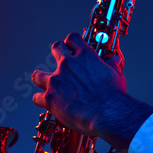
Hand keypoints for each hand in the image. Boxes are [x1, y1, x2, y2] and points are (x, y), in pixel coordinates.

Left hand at [31, 32, 152, 152]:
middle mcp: (67, 65)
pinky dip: (40, 101)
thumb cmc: (112, 96)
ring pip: (38, 74)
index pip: (73, 39)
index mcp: (85, 57)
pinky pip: (36, 98)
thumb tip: (115, 61)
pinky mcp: (49, 98)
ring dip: (40, 78)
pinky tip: (45, 104)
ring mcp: (56, 81)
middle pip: (55, 49)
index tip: (73, 49)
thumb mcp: (115, 75)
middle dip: (57, 54)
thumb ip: (111, 66)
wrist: (106, 113)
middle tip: (60, 63)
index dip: (72, 44)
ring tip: (44, 84)